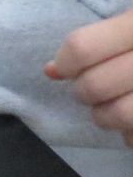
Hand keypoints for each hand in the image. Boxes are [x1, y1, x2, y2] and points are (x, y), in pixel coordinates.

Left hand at [47, 9, 132, 144]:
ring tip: (109, 110)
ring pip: (120, 116)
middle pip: (96, 85)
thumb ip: (99, 40)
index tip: (58, 69)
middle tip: (87, 91)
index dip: (64, 63)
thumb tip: (51, 70)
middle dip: (83, 93)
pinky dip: (131, 136)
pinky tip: (132, 127)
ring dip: (105, 118)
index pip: (84, 47)